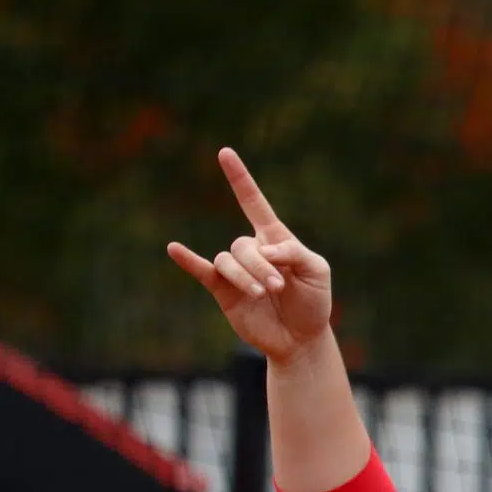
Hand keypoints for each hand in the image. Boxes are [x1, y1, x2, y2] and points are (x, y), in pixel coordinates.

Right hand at [166, 148, 335, 363]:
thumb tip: (265, 249)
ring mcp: (236, 271)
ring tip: (263, 294)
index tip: (225, 153)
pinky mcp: (224, 291)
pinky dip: (188, 260)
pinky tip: (174, 249)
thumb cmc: (313, 301)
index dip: (240, 179)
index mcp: (275, 239)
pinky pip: (202, 271)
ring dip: (245, 276)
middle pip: (243, 245)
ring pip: (228, 261)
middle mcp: (252, 251)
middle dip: (261, 266)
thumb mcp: (317, 272)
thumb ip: (295, 254)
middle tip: (279, 287)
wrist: (301, 338)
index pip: (254, 203)